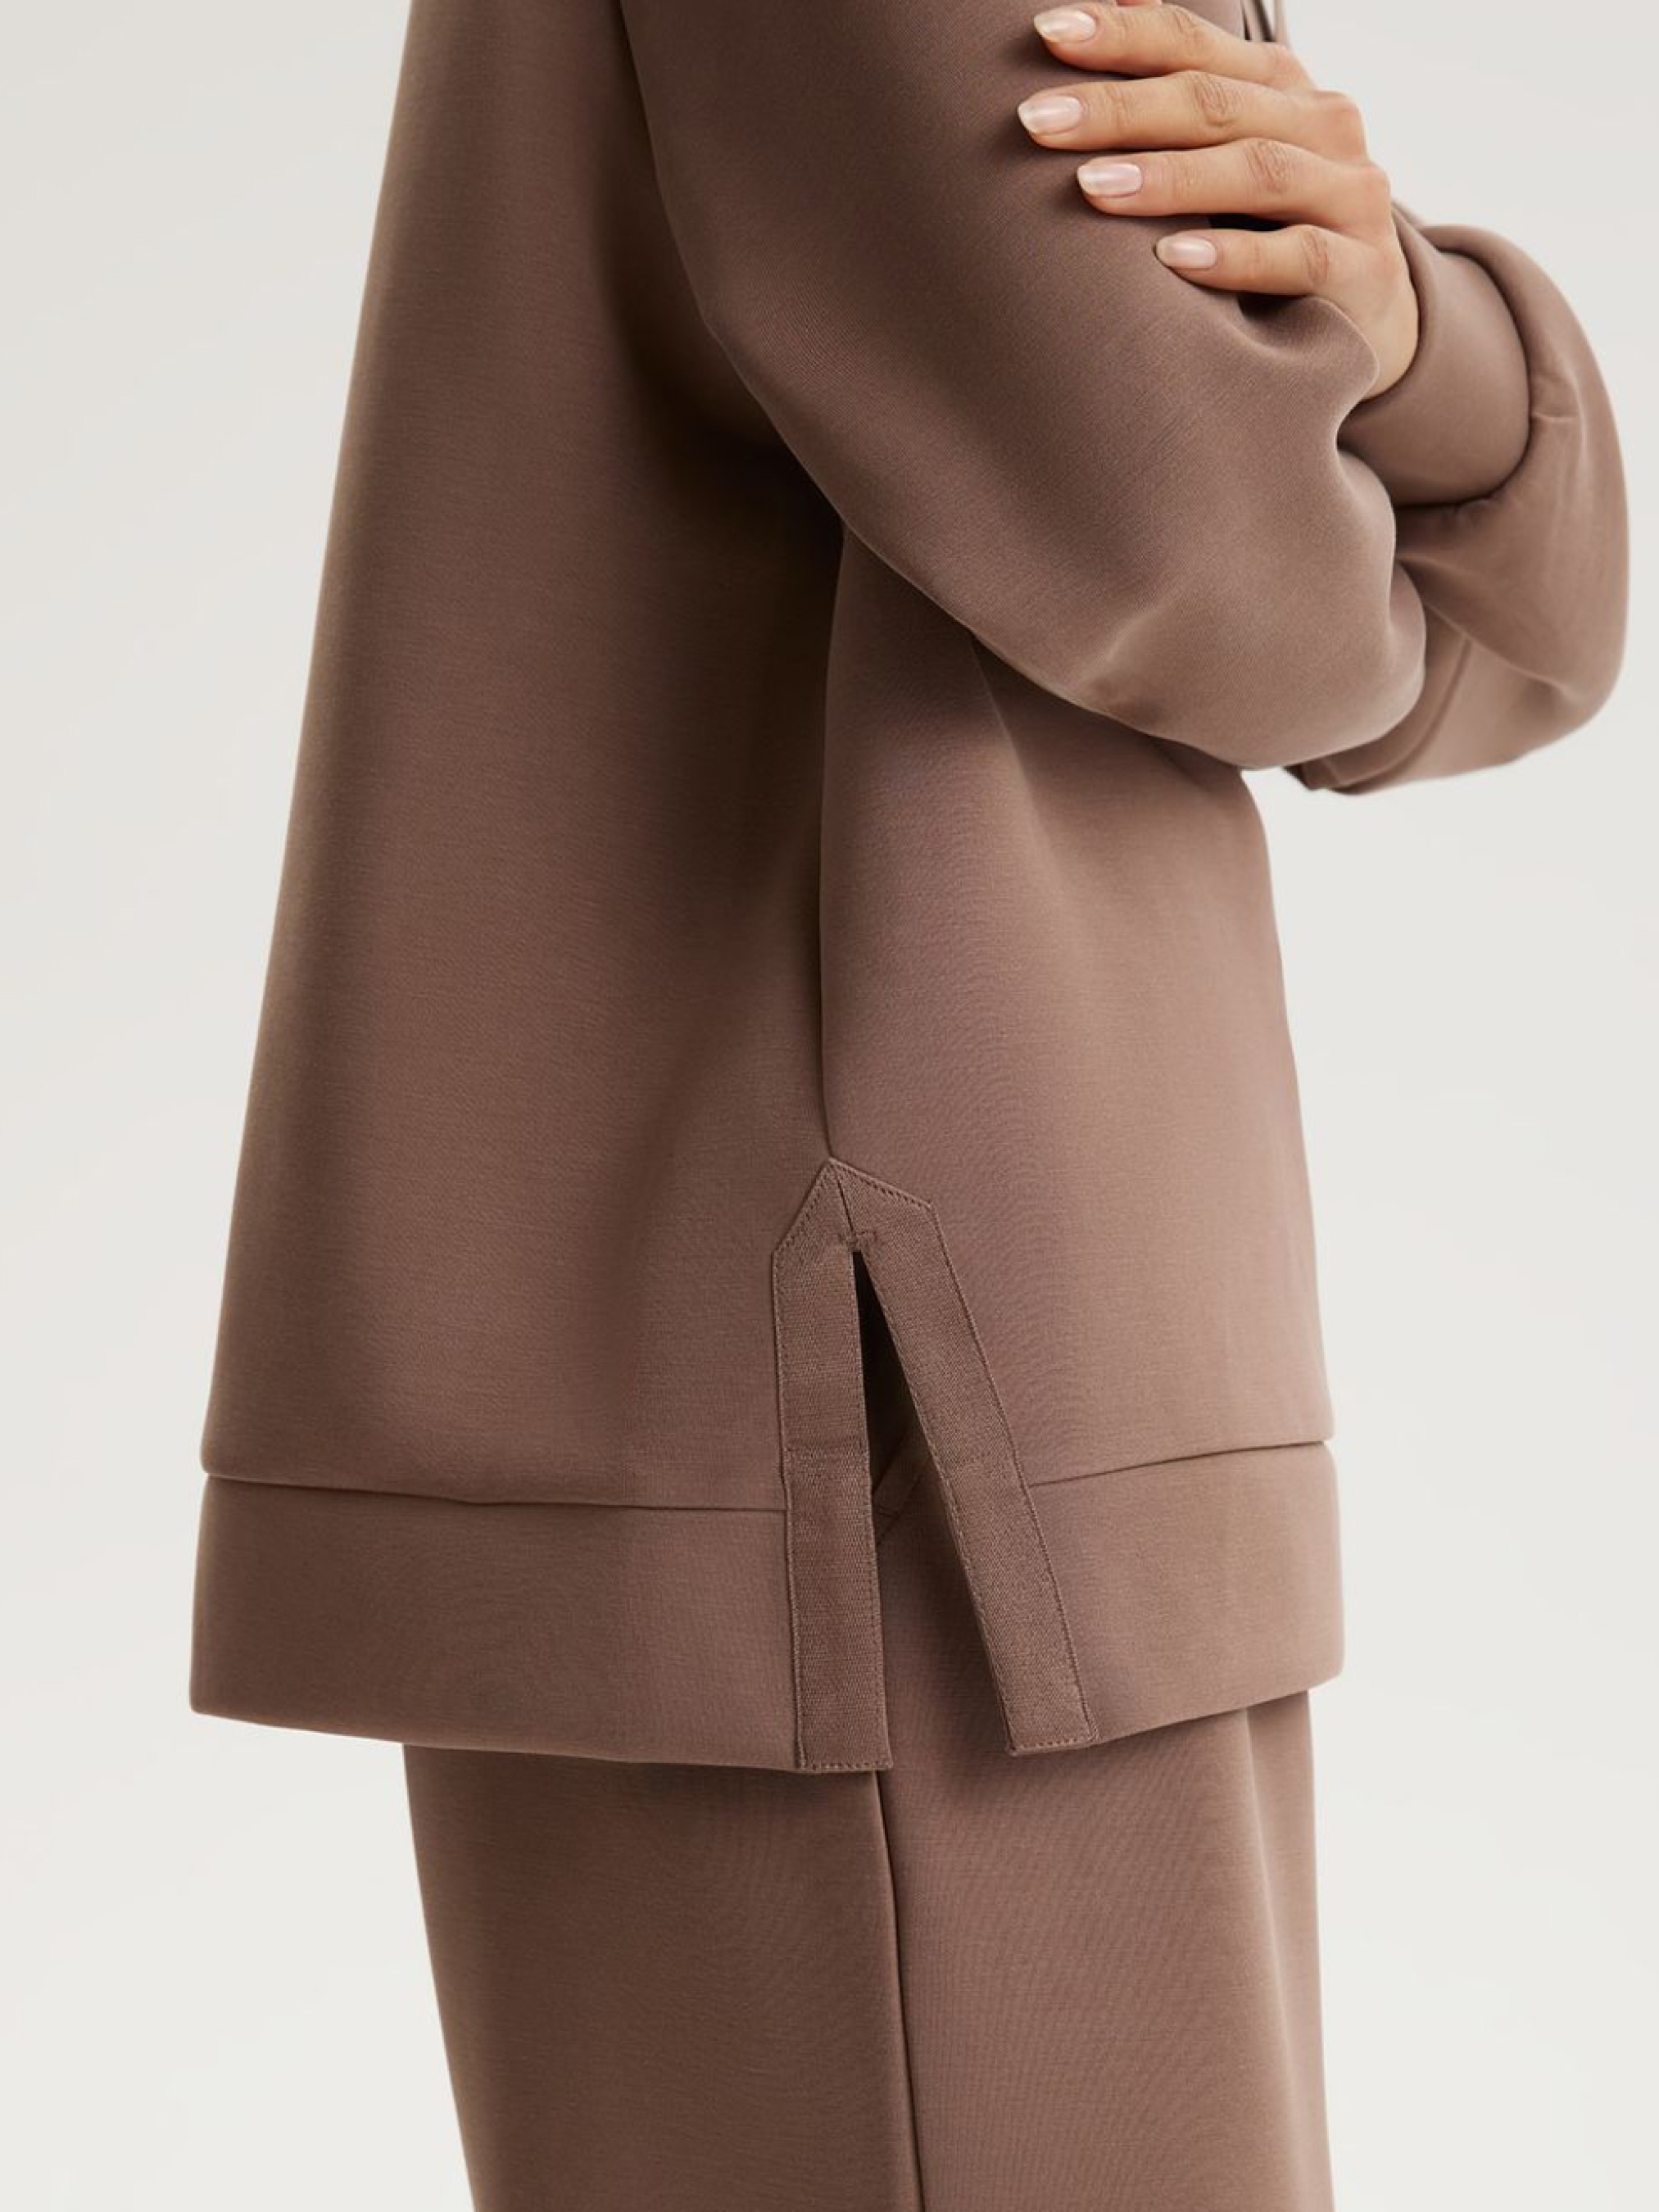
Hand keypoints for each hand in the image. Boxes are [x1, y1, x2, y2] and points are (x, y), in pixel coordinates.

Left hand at [1018, 3, 1418, 395]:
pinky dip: (1234, 257)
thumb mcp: (1227, 162)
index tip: (1045, 33)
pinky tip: (1173, 259)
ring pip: (1257, 172)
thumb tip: (1091, 31)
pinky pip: (1298, 256)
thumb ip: (1177, 110)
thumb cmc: (1272, 234)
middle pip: (1214, 103)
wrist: (1372, 320)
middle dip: (1120, 108)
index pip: (1193, 46)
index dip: (1123, 34)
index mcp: (1281, 88)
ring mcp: (1350, 197)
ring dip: (1170, 179)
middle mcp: (1324, 126)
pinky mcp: (1365, 272)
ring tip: (1092, 187)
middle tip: (1036, 120)